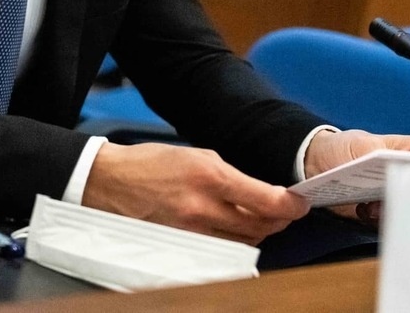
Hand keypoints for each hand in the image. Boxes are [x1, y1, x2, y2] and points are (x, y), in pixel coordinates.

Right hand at [83, 142, 309, 244]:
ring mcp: (191, 233)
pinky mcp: (181, 249)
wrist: (110, 182)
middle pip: (259, 227)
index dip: (289, 205)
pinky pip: (220, 253)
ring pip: (242, 244)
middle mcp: (203, 209)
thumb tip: (260, 194)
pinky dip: (233, 245)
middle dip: (278, 220)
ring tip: (260, 221)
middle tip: (284, 212)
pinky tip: (234, 233)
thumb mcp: (198, 156)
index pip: (265, 200)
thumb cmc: (153, 164)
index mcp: (211, 177)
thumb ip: (231, 178)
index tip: (300, 204)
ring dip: (258, 234)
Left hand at [304, 129, 409, 225]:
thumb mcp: (363, 146)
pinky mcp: (379, 213)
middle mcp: (406, 174)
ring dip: (392, 211)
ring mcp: (394, 194)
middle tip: (397, 198)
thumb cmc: (341, 147)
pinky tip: (362, 210)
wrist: (312, 166)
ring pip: (408, 209)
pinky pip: (389, 223)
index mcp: (409, 151)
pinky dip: (377, 221)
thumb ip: (384, 155)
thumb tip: (402, 167)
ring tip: (372, 205)